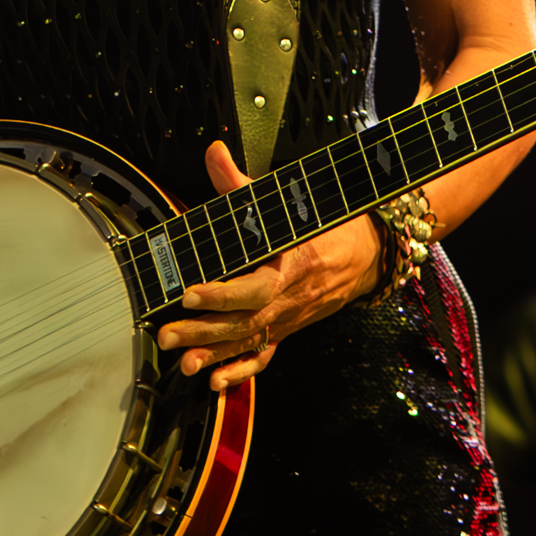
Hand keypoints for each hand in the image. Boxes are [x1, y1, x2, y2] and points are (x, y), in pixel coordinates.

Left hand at [152, 141, 380, 390]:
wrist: (367, 254)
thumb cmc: (324, 225)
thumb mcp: (287, 201)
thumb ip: (242, 183)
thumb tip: (214, 152)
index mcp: (291, 266)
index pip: (253, 287)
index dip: (221, 294)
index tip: (188, 294)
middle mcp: (290, 299)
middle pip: (244, 322)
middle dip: (203, 332)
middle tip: (168, 336)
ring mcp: (289, 319)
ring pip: (250, 342)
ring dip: (215, 356)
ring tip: (184, 365)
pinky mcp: (287, 330)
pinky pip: (265, 357)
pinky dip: (241, 373)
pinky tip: (216, 383)